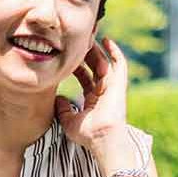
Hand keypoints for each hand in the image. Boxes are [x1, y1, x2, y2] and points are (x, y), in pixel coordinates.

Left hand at [54, 37, 129, 151]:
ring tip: (87, 38)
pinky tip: (106, 40)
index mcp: (93, 100)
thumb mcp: (68, 120)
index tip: (67, 59)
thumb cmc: (87, 134)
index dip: (77, 69)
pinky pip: (119, 64)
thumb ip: (63, 109)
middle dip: (86, 56)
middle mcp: (103, 92)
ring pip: (105, 63)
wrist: (102, 138)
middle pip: (94, 69)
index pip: (85, 79)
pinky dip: (114, 52)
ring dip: (96, 51)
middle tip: (76, 44)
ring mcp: (112, 87)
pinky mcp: (119, 84)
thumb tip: (58, 98)